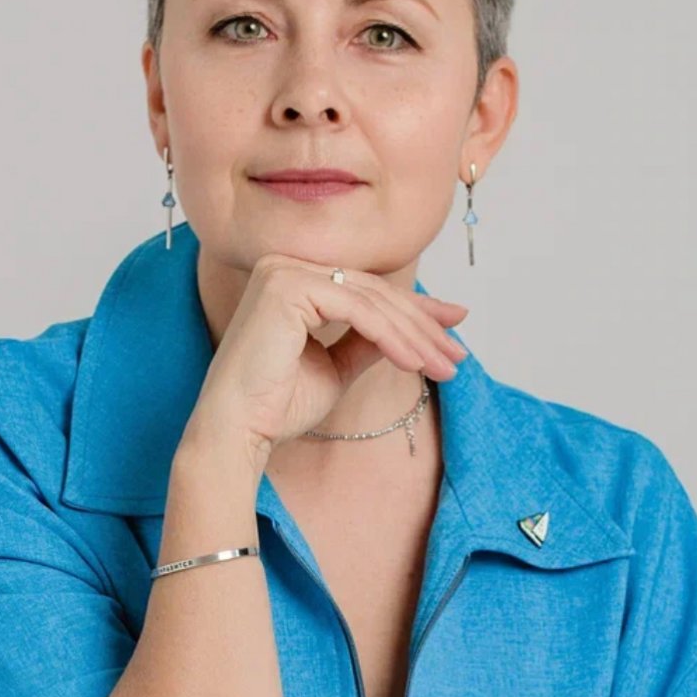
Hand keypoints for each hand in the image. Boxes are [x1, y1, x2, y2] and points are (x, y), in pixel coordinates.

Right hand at [187, 254, 470, 468]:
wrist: (238, 431)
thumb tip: (413, 330)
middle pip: (373, 292)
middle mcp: (284, 266)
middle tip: (458, 355)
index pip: (366, 290)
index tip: (454, 330)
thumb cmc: (276, 406)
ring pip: (371, 300)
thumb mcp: (337, 367)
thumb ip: (369, 341)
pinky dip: (392, 337)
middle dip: (423, 326)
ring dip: (415, 336)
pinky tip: (416, 364)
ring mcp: (283, 271)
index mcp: (292, 280)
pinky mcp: (287, 287)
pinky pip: (357, 310)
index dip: (415, 311)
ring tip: (445, 367)